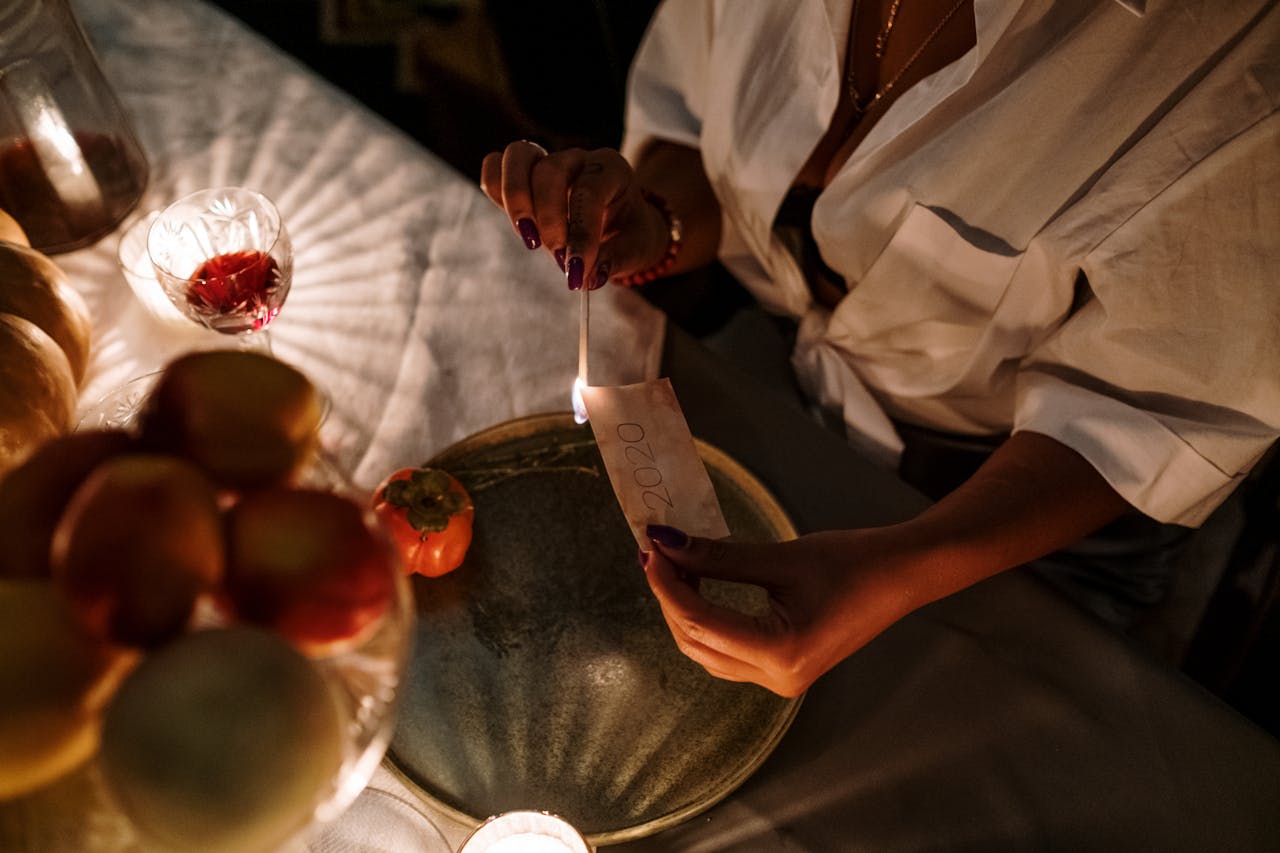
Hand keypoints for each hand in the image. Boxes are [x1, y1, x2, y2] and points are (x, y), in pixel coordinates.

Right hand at [480, 140, 670, 289]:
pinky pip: (495, 168)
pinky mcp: (523, 175)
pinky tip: (519, 224)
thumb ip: (615, 260)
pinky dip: (496, 191)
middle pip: (549, 170)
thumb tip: (589, 277)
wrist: (622, 223)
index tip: (576, 272)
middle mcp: (577, 158)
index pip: (590, 191)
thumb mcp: (636, 248)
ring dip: (516, 201)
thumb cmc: (629, 232)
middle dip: (548, 219)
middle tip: (558, 258)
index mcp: (611, 169)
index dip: (581, 233)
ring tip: (529, 239)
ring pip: (517, 156)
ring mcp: (547, 160)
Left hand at [639, 524, 920, 696]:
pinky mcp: (785, 669)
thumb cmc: (853, 562)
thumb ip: (719, 556)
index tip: (650, 545)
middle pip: (697, 643)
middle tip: (656, 552)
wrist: (903, 575)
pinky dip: (708, 621)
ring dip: (685, 611)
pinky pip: (729, 652)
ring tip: (673, 566)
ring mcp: (782, 680)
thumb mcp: (781, 557)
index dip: (666, 583)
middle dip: (670, 598)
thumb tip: (666, 542)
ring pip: (708, 652)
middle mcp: (777, 678)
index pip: (700, 621)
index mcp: (780, 653)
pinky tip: (699, 586)